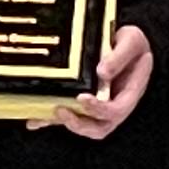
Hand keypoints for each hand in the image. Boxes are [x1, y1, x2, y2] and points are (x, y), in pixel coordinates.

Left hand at [49, 24, 152, 141]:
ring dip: (64, 124)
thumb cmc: (133, 44)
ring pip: (82, 126)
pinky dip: (51, 120)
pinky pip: (68, 115)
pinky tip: (35, 120)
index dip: (100, 109)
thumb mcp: (133, 41)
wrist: (127, 44)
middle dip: (79, 124)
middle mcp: (113, 105)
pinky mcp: (83, 103)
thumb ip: (120, 56)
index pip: (116, 111)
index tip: (83, 98)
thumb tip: (102, 72)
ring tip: (47, 114)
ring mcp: (98, 106)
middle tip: (61, 110)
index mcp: (129, 94)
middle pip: (98, 128)